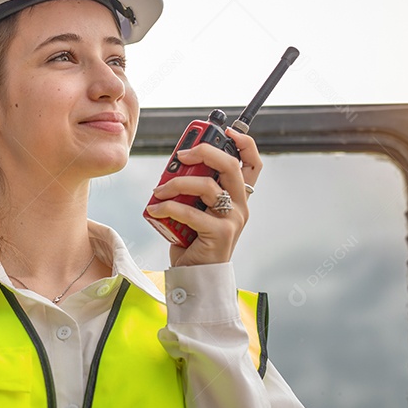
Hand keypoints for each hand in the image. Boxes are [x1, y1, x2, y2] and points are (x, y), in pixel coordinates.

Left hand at [146, 128, 262, 266]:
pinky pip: (191, 212)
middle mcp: (240, 206)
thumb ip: (193, 187)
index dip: (245, 143)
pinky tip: (154, 209)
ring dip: (177, 183)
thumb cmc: (193, 240)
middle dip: (204, 152)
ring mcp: (233, 220)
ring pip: (208, 186)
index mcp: (237, 197)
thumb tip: (176, 163)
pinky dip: (168, 207)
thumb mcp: (195, 207)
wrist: (195, 276)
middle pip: (231, 166)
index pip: (253, 164)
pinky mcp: (221, 234)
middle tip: (180, 155)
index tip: (228, 131)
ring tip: (158, 191)